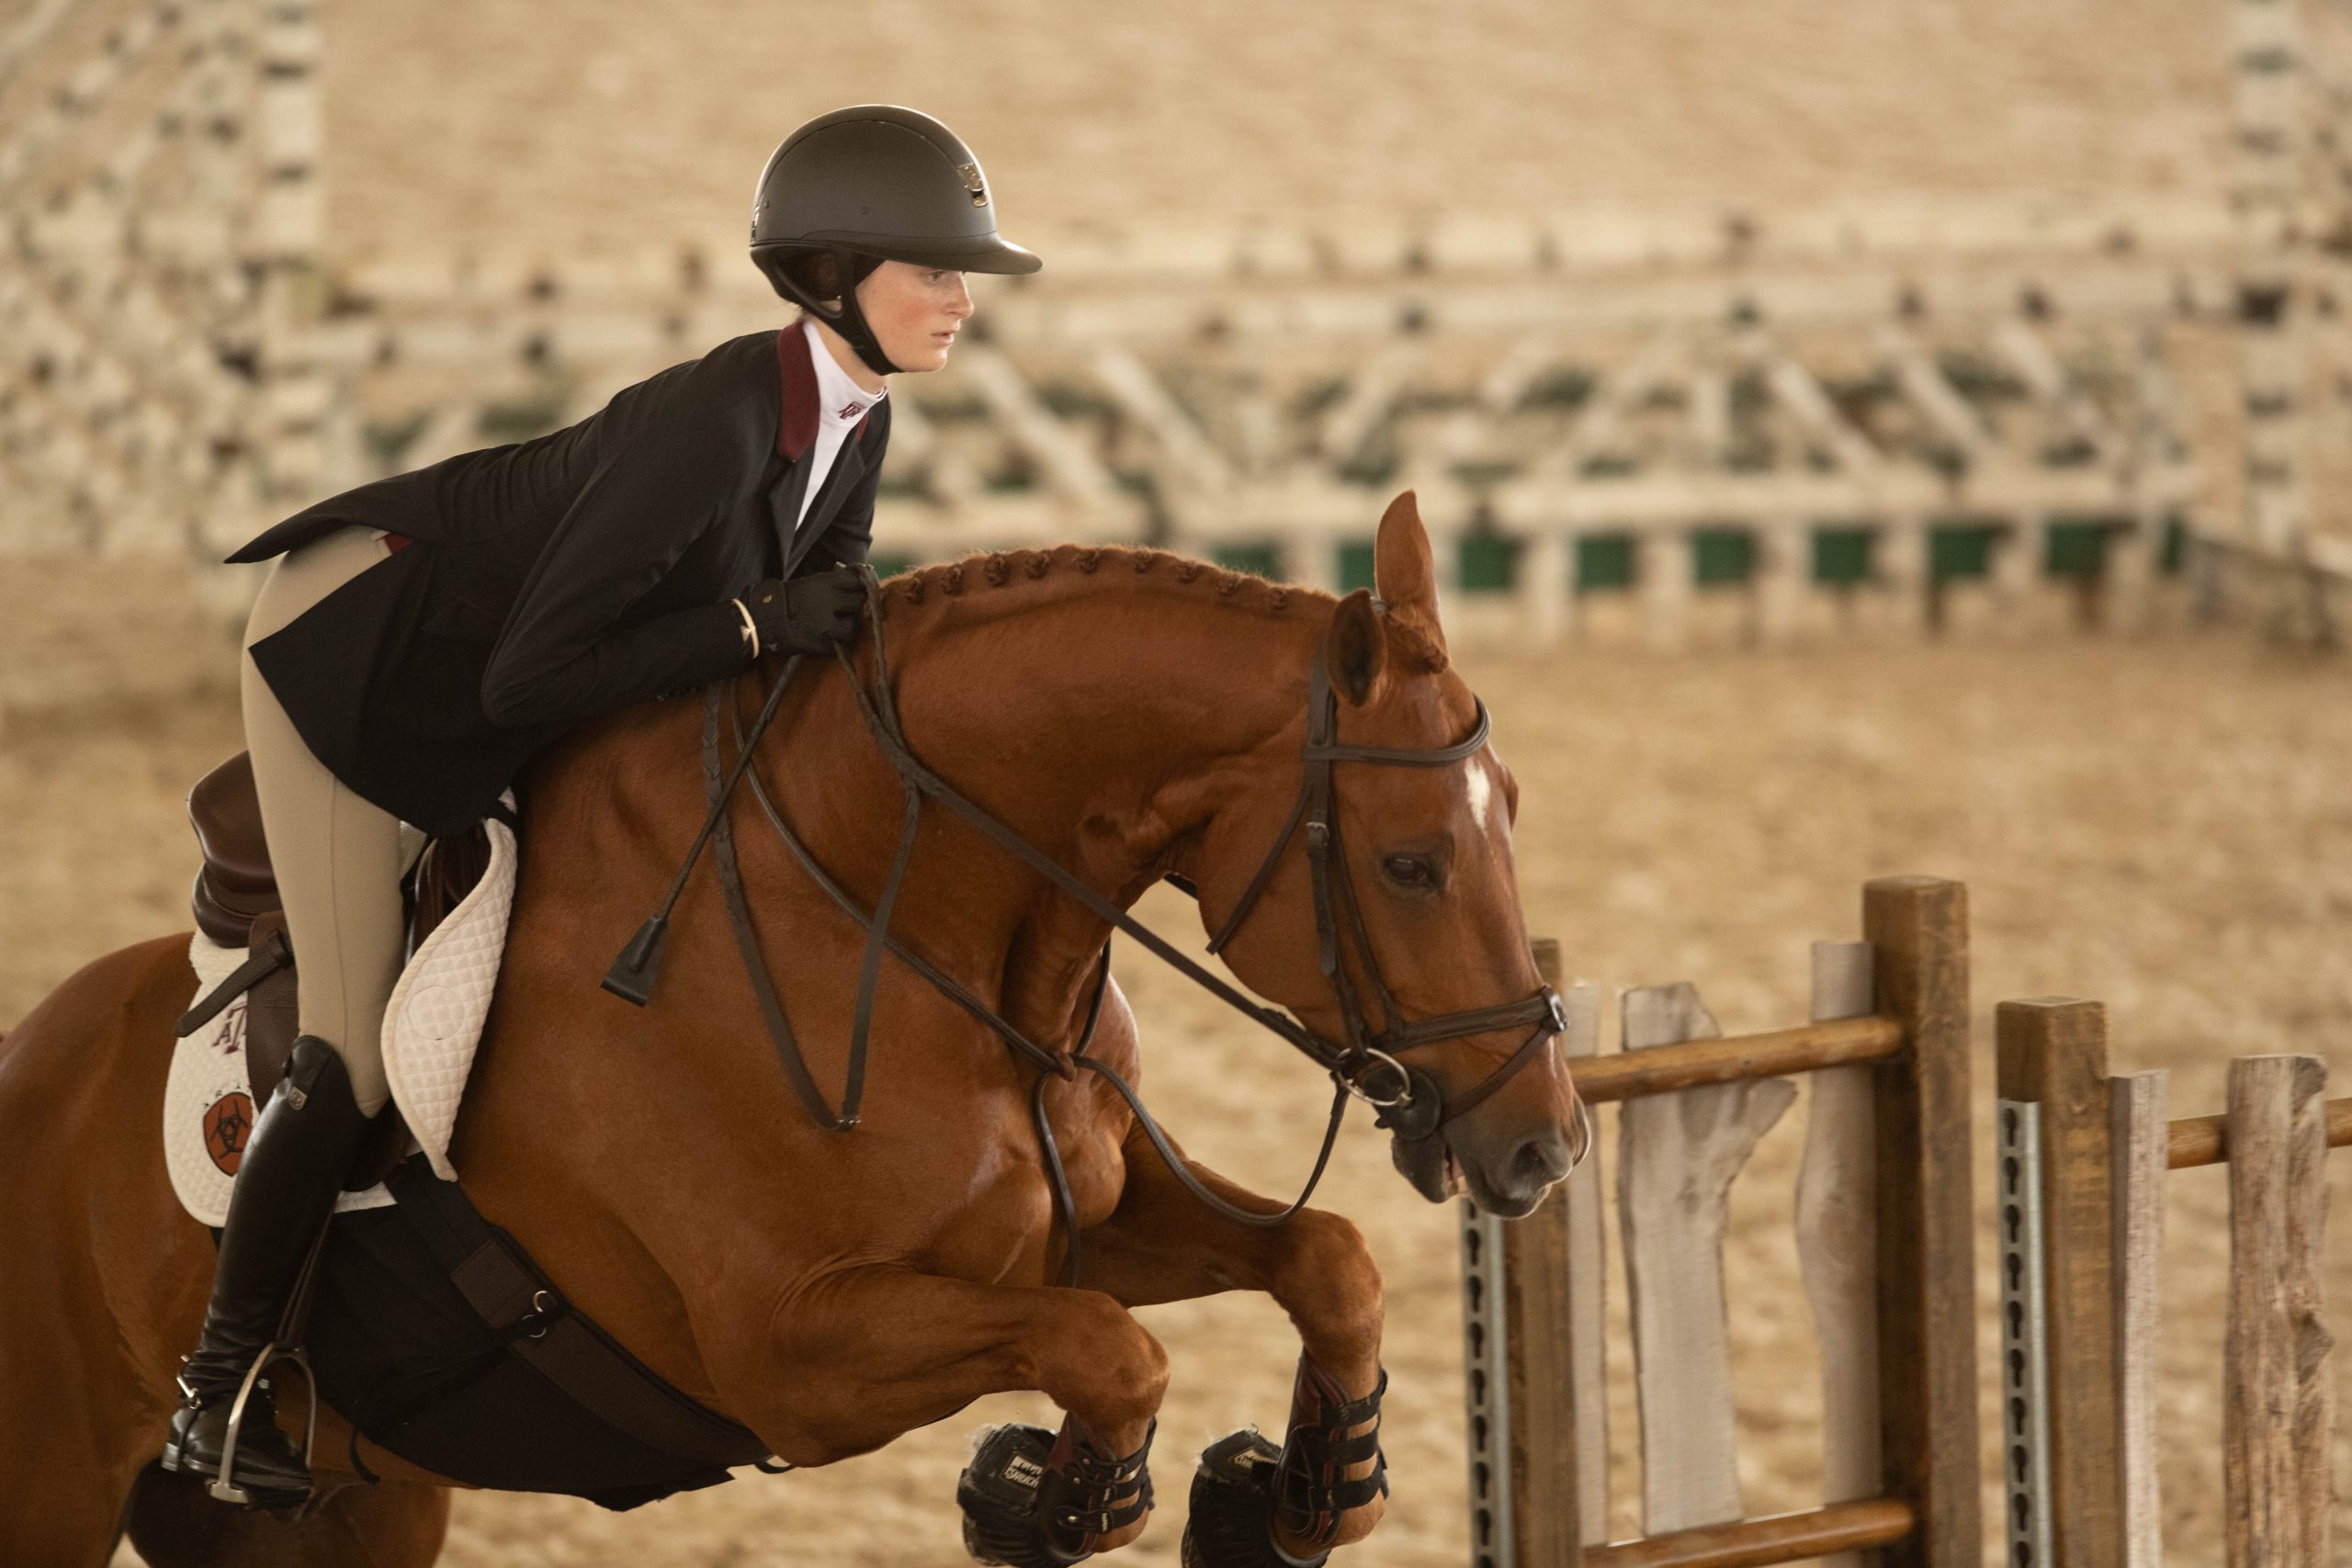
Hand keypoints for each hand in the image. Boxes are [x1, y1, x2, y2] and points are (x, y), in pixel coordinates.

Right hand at [743, 567, 863, 655]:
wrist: (763, 619)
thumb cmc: (786, 598)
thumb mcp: (809, 583)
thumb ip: (831, 584)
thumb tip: (854, 582)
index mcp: (825, 584)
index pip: (857, 581)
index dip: (861, 586)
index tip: (860, 589)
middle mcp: (829, 602)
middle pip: (858, 603)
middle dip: (854, 607)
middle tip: (846, 610)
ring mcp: (825, 625)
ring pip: (851, 629)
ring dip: (846, 629)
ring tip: (836, 628)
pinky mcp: (821, 644)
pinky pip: (837, 646)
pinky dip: (834, 645)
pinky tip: (826, 640)